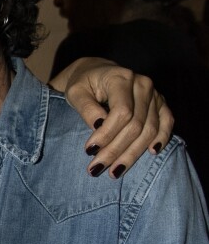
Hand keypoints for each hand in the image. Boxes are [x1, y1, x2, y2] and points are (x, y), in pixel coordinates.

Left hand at [48, 57, 173, 178]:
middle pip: (136, 125)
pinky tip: (150, 153)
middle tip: (97, 168)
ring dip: (132, 154)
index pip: (121, 112)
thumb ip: (86, 108)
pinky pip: (167, 123)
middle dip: (116, 150)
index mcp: (120, 77)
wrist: (97, 72)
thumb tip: (99, 127)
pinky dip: (161, 139)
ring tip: (114, 171)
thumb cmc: (84, 83)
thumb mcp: (76, 92)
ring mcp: (154, 93)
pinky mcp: (161, 102)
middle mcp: (142, 84)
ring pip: (150, 130)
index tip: (89, 150)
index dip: (107, 134)